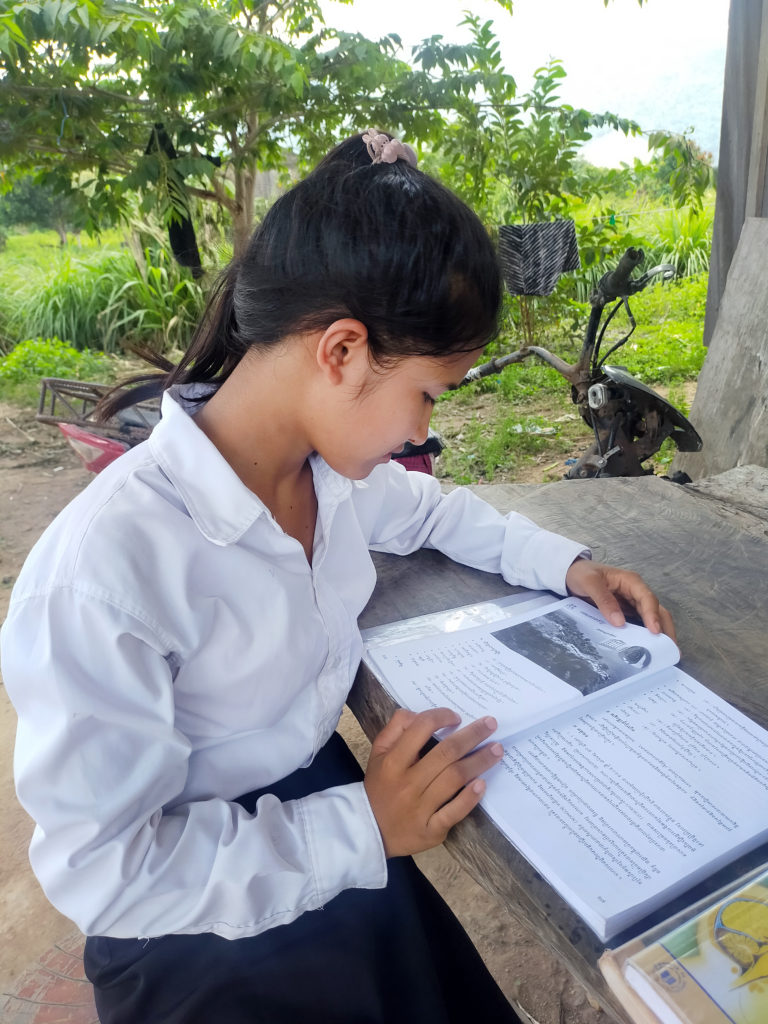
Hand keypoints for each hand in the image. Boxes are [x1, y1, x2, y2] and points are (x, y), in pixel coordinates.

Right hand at [364, 708, 502, 857]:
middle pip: (446, 754)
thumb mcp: (378, 753)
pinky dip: (469, 798)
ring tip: (496, 750)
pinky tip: (482, 784)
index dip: (441, 717)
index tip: (457, 717)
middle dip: (472, 735)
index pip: (420, 729)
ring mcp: (420, 808)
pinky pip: (454, 812)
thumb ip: (395, 728)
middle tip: (491, 724)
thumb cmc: (380, 786)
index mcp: (393, 761)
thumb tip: (418, 714)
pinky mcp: (430, 830)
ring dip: (479, 762)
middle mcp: (407, 783)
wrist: (371, 830)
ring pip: (454, 779)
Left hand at [565, 558, 675, 640]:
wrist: (570, 574)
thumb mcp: (590, 583)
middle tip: (670, 649)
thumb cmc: (582, 573)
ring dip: (658, 635)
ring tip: (662, 654)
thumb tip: (619, 622)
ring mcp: (632, 603)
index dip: (653, 615)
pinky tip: (644, 650)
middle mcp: (636, 593)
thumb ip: (604, 600)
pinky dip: (643, 636)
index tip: (655, 632)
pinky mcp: (626, 613)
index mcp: (631, 582)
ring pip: (651, 619)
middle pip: (657, 611)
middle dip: (665, 629)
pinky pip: (638, 625)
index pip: (647, 599)